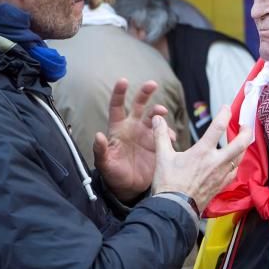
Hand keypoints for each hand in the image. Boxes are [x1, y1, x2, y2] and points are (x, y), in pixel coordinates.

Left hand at [94, 79, 174, 201]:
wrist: (130, 188)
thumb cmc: (113, 174)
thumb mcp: (104, 164)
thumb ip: (100, 151)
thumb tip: (98, 136)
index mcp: (118, 128)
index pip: (117, 107)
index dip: (119, 93)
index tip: (123, 81)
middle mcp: (133, 127)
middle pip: (140, 105)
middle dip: (145, 93)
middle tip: (152, 84)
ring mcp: (147, 134)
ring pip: (155, 117)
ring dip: (159, 113)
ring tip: (161, 114)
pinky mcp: (158, 144)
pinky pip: (166, 134)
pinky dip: (169, 133)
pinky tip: (170, 137)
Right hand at [151, 106, 250, 209]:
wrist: (174, 209)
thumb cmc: (168, 183)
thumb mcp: (162, 157)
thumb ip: (161, 135)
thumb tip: (157, 119)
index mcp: (203, 152)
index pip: (218, 127)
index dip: (225, 114)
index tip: (227, 107)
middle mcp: (216, 162)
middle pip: (240, 143)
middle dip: (246, 131)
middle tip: (246, 124)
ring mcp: (221, 174)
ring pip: (240, 157)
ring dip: (243, 146)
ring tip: (242, 140)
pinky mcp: (221, 185)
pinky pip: (234, 172)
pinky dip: (236, 163)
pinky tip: (233, 162)